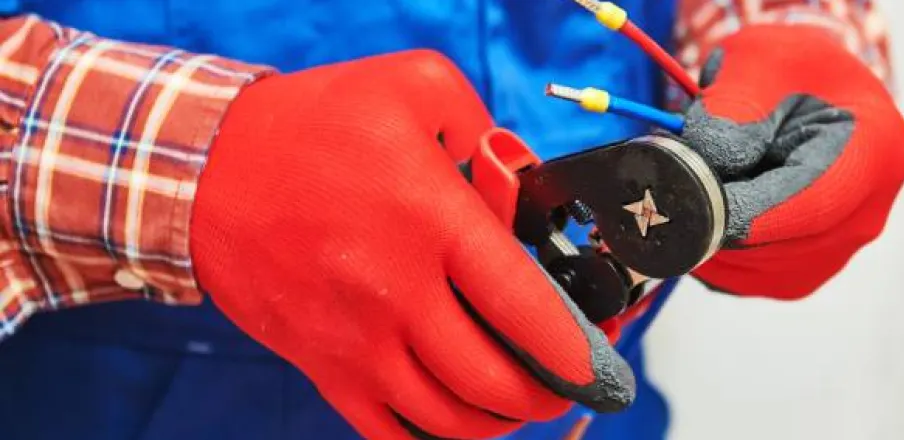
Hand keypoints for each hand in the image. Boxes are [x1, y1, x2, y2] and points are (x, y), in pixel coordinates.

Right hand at [189, 50, 633, 438]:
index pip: (525, 309)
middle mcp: (397, 294)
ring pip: (451, 421)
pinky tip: (457, 418)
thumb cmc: (309, 126)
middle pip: (497, 381)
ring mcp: (357, 342)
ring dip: (501, 422)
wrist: (206, 171)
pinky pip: (391, 434)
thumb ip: (482, 123)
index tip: (602, 363)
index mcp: (431, 222)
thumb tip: (520, 172)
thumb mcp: (410, 84)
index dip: (578, 350)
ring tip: (521, 401)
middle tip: (571, 382)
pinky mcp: (323, 367)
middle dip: (550, 394)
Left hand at [678, 25, 903, 297]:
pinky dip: (705, 248)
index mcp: (875, 154)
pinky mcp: (798, 273)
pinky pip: (738, 278)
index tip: (684, 194)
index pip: (808, 205)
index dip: (741, 209)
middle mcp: (864, 216)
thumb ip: (734, 106)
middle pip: (775, 244)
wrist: (802, 90)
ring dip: (703, 230)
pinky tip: (702, 206)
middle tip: (671, 174)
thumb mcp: (758, 60)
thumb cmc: (785, 67)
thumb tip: (709, 165)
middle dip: (711, 214)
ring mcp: (833, 253)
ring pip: (750, 268)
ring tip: (697, 177)